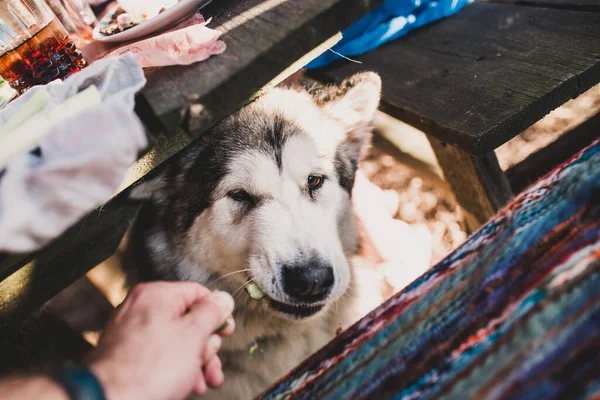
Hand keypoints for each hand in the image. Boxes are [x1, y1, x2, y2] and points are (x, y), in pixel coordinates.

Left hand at [87, 281, 234, 399]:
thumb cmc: (146, 370)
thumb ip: (211, 313)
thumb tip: (222, 299)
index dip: (217, 313)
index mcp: (156, 295)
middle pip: (188, 320)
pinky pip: (159, 355)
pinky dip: (175, 369)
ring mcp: (132, 333)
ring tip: (202, 381)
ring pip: (176, 341)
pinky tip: (186, 385)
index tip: (226, 330)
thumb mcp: (193, 335)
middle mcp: (141, 309)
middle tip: (208, 361)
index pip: (198, 293)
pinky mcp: (127, 355)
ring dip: (195, 362)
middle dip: (205, 346)